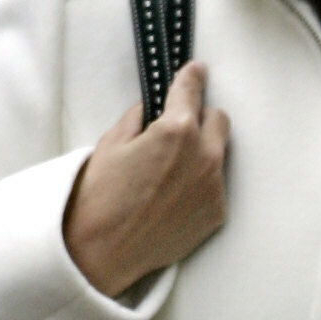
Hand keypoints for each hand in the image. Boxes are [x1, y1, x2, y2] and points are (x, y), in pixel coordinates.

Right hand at [62, 62, 230, 295]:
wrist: (105, 248)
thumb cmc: (101, 195)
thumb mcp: (111, 143)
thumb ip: (139, 119)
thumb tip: (151, 110)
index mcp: (177, 131)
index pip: (191, 91)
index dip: (193, 77)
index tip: (197, 71)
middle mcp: (205, 157)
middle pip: (219, 120)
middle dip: (201, 117)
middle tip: (178, 126)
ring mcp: (216, 187)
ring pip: (219, 154)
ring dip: (202, 152)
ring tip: (170, 168)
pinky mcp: (218, 212)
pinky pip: (216, 185)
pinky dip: (201, 182)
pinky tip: (174, 194)